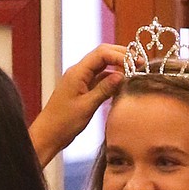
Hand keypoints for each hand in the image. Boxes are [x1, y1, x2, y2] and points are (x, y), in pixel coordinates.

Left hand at [29, 44, 125, 165]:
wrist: (48, 135)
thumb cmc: (64, 123)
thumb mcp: (87, 107)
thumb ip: (104, 89)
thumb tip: (122, 75)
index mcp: (78, 72)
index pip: (102, 53)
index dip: (121, 55)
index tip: (137, 63)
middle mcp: (79, 72)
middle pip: (103, 55)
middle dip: (121, 56)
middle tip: (140, 62)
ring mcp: (80, 80)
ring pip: (102, 66)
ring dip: (118, 67)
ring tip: (134, 72)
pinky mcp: (82, 89)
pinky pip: (99, 79)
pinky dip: (111, 79)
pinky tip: (122, 84)